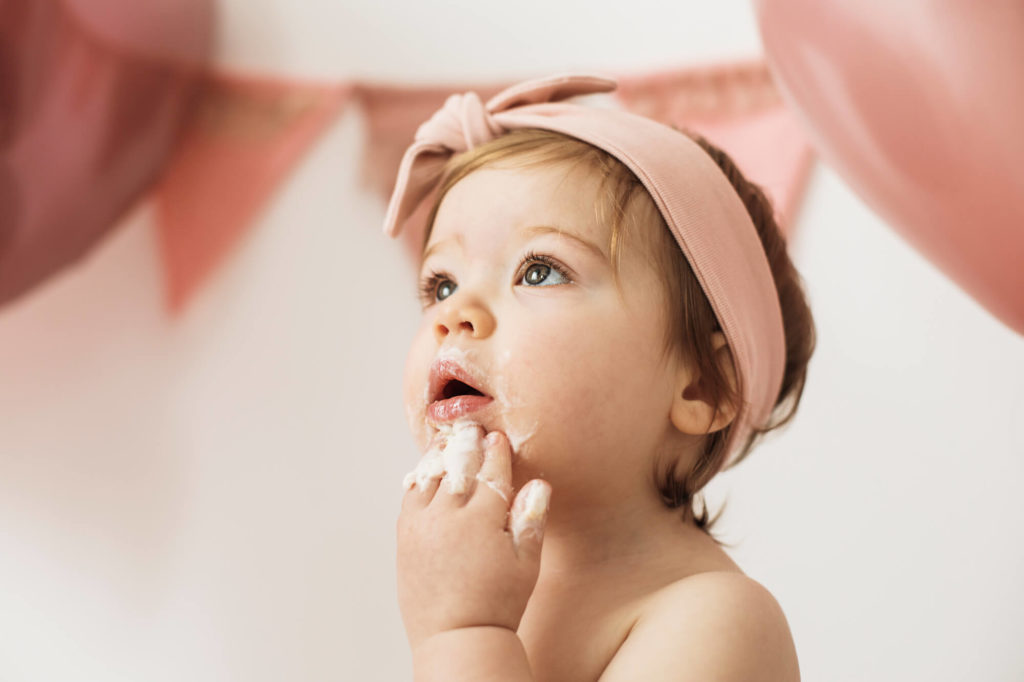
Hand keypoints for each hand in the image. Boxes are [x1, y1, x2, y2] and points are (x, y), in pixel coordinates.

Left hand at [396, 426, 551, 651]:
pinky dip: (420, 479)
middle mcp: (449, 515)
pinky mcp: (405, 536)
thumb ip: (530, 520)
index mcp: (483, 519)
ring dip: (440, 456)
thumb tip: (539, 484)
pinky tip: (427, 472)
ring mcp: (423, 524)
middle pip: (459, 466)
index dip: (496, 452)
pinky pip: (411, 496)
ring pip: (431, 476)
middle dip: (466, 444)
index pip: (492, 472)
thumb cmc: (498, 603)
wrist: (457, 635)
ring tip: (447, 441)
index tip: (498, 438)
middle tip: (471, 428)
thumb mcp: (526, 563)